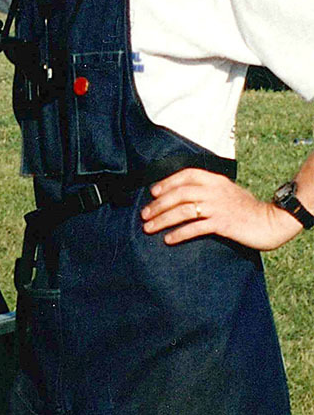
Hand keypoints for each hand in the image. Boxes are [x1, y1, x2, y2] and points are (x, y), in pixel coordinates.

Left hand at [140, 168, 302, 250]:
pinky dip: (179, 233)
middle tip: (144, 215)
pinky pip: (195, 228)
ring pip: (183, 211)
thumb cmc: (246, 207)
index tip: (153, 192)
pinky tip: (168, 239)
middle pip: (179, 194)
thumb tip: (181, 195)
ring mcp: (218, 207)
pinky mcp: (222, 224)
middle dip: (158, 205)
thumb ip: (207, 189)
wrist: (270, 221)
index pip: (185, 175)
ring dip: (162, 219)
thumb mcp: (226, 190)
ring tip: (149, 227)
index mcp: (215, 179)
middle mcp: (214, 191)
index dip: (167, 182)